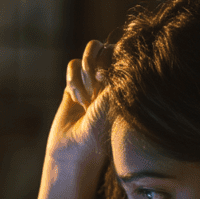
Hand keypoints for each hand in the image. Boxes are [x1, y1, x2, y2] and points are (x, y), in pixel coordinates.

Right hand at [46, 39, 113, 175]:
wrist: (74, 150)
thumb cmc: (99, 131)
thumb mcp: (111, 103)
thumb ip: (115, 77)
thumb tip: (117, 52)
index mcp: (126, 82)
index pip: (124, 52)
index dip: (113, 57)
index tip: (107, 79)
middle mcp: (111, 79)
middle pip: (106, 48)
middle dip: (97, 64)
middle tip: (96, 86)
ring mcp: (92, 80)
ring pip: (88, 54)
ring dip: (84, 72)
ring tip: (86, 98)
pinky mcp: (74, 84)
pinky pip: (73, 65)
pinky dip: (73, 79)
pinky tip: (76, 100)